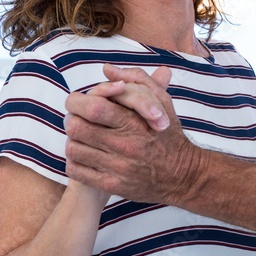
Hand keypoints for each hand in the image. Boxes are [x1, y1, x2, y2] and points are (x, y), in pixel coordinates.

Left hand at [64, 64, 203, 203]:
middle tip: (79, 119)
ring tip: (84, 138)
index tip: (81, 102)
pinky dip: (76, 162)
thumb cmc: (168, 135)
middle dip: (72, 119)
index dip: (78, 101)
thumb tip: (107, 69)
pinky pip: (77, 171)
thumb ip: (137, 80)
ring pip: (73, 149)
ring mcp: (117, 167)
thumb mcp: (162, 102)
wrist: (183, 175)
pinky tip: (87, 157)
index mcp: (134, 122)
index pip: (92, 106)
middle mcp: (124, 145)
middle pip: (76, 127)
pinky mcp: (112, 185)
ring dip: (74, 140)